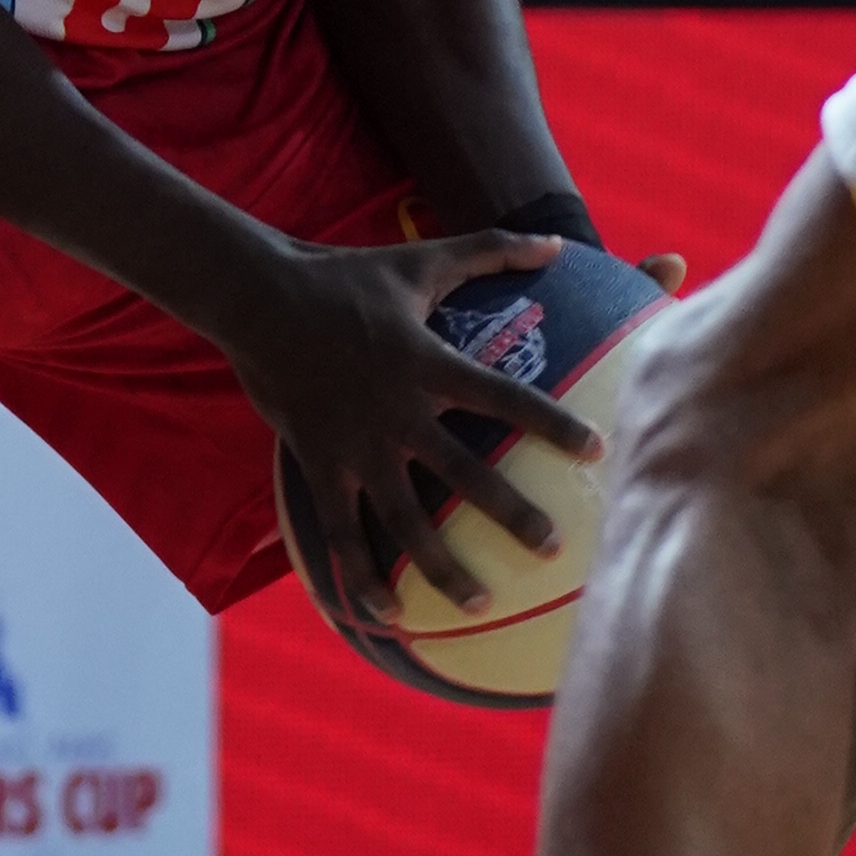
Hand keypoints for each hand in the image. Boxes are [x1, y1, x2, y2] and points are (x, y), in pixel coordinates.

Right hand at [224, 230, 599, 634]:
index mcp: (428, 363)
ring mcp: (357, 445)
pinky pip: (342, 532)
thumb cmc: (345, 277)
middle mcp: (398, 411)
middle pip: (465, 473)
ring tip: (480, 603)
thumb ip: (490, 250)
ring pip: (406, 519)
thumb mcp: (421, 260)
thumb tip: (555, 242)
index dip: (551, 424)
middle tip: (553, 547)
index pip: (505, 398)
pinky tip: (389, 613)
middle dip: (512, 513)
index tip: (597, 450)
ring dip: (443, 565)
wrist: (258, 297)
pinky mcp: (320, 464)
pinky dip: (362, 575)